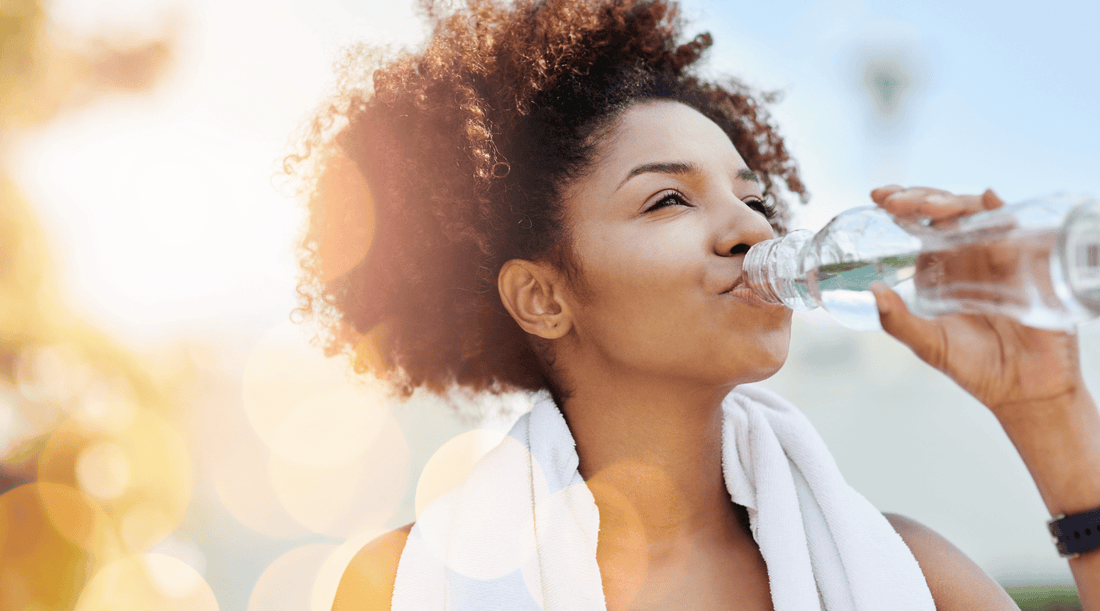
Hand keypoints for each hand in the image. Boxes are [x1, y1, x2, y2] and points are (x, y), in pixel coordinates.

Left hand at [867, 185, 1085, 419]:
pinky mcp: (1028, 262)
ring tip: (930, 209)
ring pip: (976, 212)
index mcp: (941, 267)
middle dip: (920, 197)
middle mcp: (968, 255)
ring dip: (952, 203)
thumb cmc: (976, 366)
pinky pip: (1017, 228)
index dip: (901, 204)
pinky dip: (1001, 210)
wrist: (1025, 389)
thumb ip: (898, 321)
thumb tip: (871, 291)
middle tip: (897, 202)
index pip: (919, 225)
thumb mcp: (929, 344)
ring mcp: (999, 255)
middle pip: (945, 211)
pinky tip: (988, 201)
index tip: (878, 197)